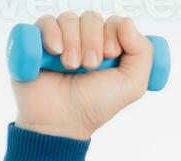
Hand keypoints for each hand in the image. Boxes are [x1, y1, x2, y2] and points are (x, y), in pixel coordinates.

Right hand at [13, 12, 152, 140]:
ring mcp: (61, 40)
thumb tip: (126, 22)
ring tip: (71, 66)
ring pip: (69, 19)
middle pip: (91, 18)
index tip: (110, 55)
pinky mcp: (37, 42)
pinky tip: (54, 51)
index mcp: (107, 48)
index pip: (114, 22)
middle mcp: (84, 41)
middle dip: (93, 41)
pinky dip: (51, 33)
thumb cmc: (94, 106)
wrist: (61, 121)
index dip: (113, 33)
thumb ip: (143, 53)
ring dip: (73, 42)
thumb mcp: (132, 85)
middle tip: (89, 66)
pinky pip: (45, 22)